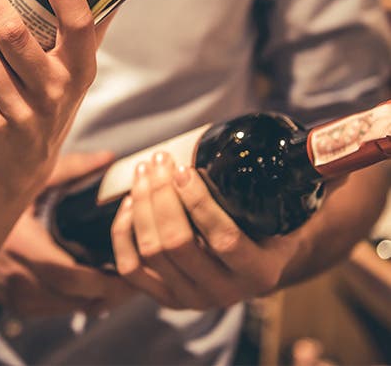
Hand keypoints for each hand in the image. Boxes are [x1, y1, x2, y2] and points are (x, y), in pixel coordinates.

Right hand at [0, 153, 135, 317]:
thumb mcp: (29, 182)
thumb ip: (71, 170)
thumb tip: (107, 157)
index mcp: (24, 249)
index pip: (71, 277)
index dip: (105, 279)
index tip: (130, 266)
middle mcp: (20, 280)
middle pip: (77, 300)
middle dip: (111, 293)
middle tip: (137, 278)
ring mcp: (18, 298)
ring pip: (70, 309)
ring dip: (98, 300)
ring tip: (123, 282)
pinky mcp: (18, 306)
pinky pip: (57, 311)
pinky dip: (79, 303)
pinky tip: (95, 288)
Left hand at [110, 152, 301, 309]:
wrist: (258, 260)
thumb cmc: (273, 223)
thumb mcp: (294, 207)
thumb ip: (311, 179)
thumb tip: (329, 153)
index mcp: (260, 273)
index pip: (222, 239)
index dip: (197, 202)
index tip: (183, 168)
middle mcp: (225, 293)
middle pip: (177, 244)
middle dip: (161, 196)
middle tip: (158, 161)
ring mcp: (190, 299)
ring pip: (150, 252)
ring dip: (140, 206)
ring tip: (144, 172)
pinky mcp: (162, 297)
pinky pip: (130, 268)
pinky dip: (123, 233)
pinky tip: (128, 203)